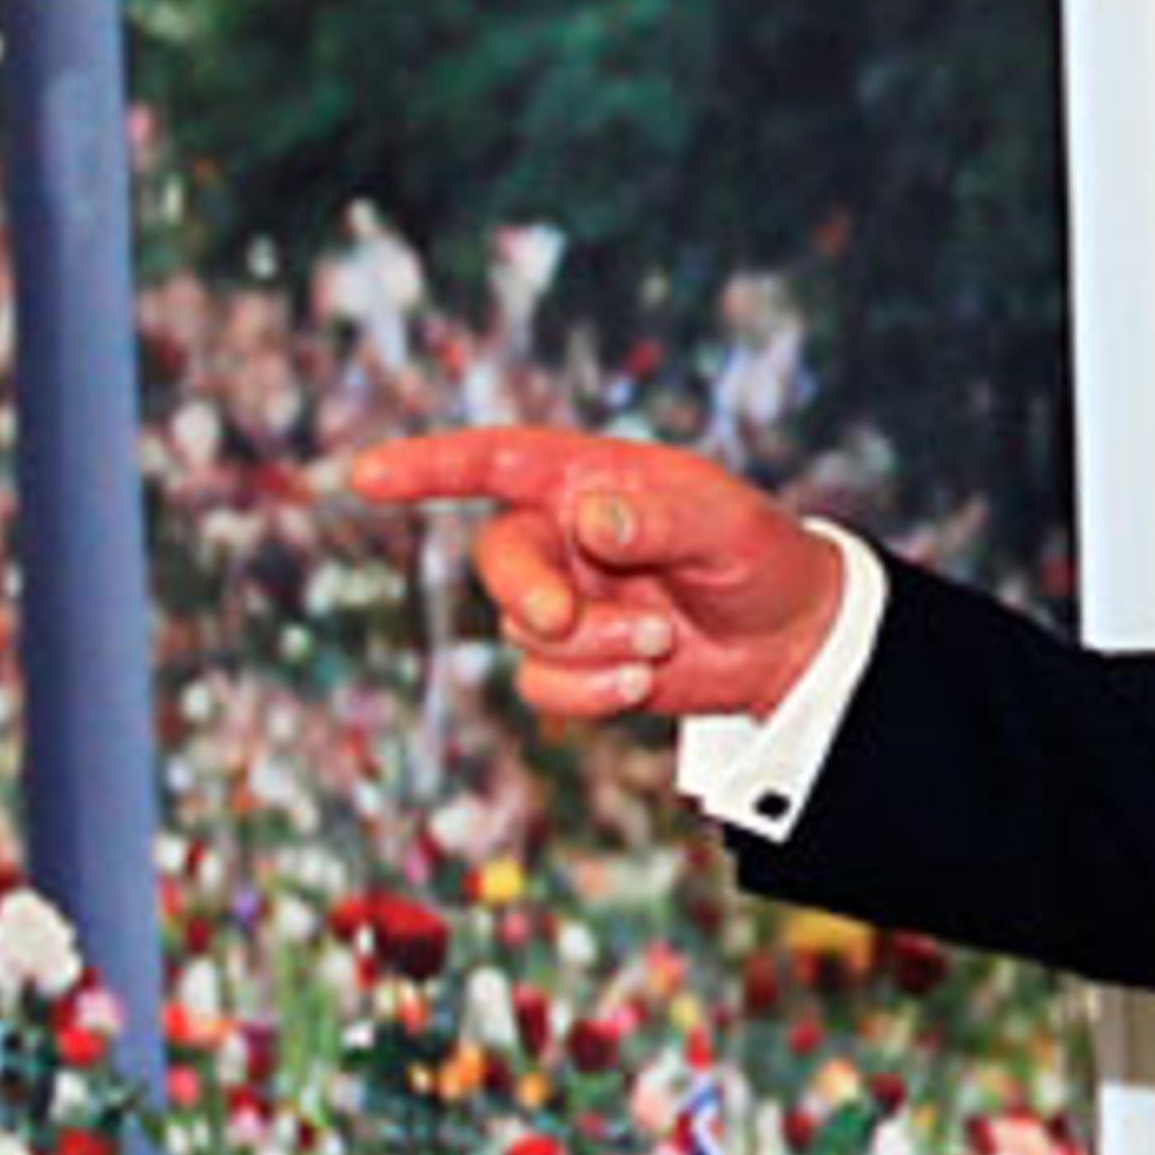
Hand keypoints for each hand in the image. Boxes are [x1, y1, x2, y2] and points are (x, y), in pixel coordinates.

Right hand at [346, 429, 842, 721]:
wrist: (787, 639)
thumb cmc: (759, 556)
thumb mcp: (728, 525)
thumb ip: (662, 516)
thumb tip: (590, 518)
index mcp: (587, 478)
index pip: (496, 462)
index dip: (429, 467)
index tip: (367, 476)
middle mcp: (562, 536)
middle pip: (499, 561)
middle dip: (528, 595)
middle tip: (564, 617)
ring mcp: (563, 603)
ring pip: (528, 636)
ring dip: (596, 647)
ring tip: (665, 642)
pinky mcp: (574, 664)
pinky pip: (544, 687)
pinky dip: (591, 692)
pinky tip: (645, 679)